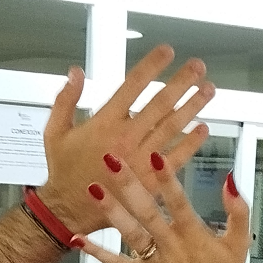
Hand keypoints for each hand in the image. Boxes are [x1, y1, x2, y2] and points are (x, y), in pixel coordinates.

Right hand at [37, 45, 215, 237]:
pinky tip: (203, 129)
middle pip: (160, 103)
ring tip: (208, 90)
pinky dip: (191, 143)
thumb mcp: (54, 131)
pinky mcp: (150, 183)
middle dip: (181, 82)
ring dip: (192, 107)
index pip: (133, 85)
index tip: (166, 52)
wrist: (67, 211)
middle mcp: (126, 138)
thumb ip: (65, 99)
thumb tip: (76, 72)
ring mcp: (141, 160)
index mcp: (104, 122)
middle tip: (198, 68)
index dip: (152, 66)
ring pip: (172, 127)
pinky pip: (176, 159)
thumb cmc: (63, 171)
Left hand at [75, 153, 256, 262]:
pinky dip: (98, 252)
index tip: (155, 156)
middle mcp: (172, 248)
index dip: (168, 180)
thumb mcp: (240, 242)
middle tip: (112, 160)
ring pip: (130, 234)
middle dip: (129, 185)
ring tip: (93, 189)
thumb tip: (230, 180)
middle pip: (148, 212)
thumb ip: (238, 210)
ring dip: (111, 211)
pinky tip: (79, 238)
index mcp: (195, 236)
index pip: (179, 202)